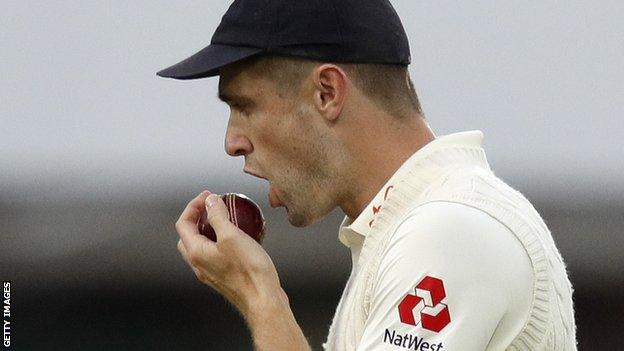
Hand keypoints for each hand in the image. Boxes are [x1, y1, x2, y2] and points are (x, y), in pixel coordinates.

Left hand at [175, 191, 283, 315]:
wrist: (263, 300)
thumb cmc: (249, 271)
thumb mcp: (232, 236)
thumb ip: (218, 216)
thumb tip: (211, 201)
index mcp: (197, 252)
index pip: (183, 223)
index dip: (194, 206)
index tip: (208, 196)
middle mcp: (199, 264)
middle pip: (188, 236)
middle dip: (197, 218)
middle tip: (213, 206)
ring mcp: (211, 272)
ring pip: (202, 246)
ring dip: (209, 230)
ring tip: (226, 219)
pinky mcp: (224, 277)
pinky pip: (215, 255)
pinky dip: (220, 242)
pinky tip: (239, 239)